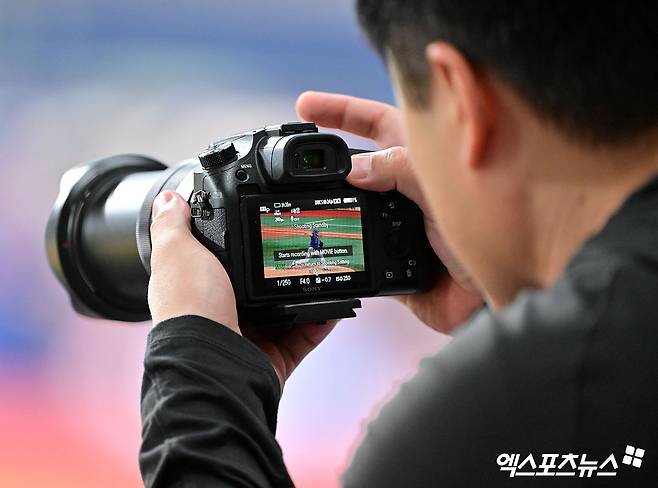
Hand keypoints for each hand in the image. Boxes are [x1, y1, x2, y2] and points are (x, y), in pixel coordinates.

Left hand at [148, 191, 335, 388]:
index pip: (222, 260)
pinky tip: (333, 302)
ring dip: (305, 293)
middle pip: (257, 285)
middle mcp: (222, 314)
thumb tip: (168, 199)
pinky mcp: (273, 357)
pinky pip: (305, 336)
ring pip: (284, 311)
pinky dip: (321, 321)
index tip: (261, 223)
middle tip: (300, 246)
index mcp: (198, 288)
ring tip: (323, 270)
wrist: (212, 361)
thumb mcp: (177, 252)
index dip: (240, 242)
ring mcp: (249, 337)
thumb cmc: (189, 309)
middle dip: (278, 268)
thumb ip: (173, 225)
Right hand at [296, 91, 482, 333]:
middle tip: (294, 163)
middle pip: (356, 167)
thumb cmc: (498, 228)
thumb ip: (402, 170)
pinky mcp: (390, 265)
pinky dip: (340, 251)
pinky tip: (324, 245)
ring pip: (351, 211)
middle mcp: (405, 190)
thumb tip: (355, 168)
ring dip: (327, 209)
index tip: (306, 105)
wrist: (510, 292)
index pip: (374, 123)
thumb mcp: (447, 186)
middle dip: (324, 163)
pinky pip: (356, 254)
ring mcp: (396, 227)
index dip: (341, 112)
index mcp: (421, 160)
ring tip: (300, 205)